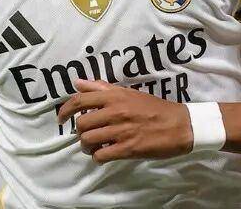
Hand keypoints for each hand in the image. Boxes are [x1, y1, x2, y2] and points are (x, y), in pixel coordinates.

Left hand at [56, 79, 192, 163]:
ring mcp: (120, 131)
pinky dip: (97, 157)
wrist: (179, 125)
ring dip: (86, 146)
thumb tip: (78, 83)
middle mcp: (115, 111)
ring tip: (93, 147)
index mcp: (114, 96)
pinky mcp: (127, 149)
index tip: (60, 118)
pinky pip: (101, 156)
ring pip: (88, 141)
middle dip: (79, 132)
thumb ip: (102, 88)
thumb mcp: (128, 93)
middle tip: (86, 135)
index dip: (65, 110)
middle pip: (81, 124)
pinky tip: (103, 155)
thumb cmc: (153, 107)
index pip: (80, 100)